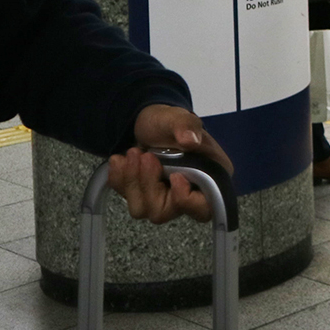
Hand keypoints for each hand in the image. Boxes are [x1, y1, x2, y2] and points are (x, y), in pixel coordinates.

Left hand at [106, 105, 234, 223]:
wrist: (147, 123)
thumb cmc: (169, 122)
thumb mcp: (179, 117)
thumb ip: (186, 126)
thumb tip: (190, 140)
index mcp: (210, 178)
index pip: (204, 208)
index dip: (185, 199)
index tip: (173, 176)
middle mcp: (188, 194)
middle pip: (166, 212)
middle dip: (149, 184)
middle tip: (144, 156)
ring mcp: (164, 199)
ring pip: (142, 209)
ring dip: (132, 180)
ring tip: (132, 152)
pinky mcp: (144, 198)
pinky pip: (126, 199)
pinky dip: (120, 179)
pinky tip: (121, 160)